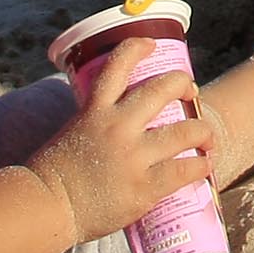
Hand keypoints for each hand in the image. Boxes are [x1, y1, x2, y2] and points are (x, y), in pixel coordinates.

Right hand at [27, 50, 211, 242]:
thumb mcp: (71, 133)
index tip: (151, 44)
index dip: (136, 47)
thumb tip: (113, 123)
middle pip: (162, 89)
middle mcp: (117, 127)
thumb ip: (94, 124)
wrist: (44, 208)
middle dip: (184, 84)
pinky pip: (184, 170)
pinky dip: (200, 166)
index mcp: (94, 111)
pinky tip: (205, 166)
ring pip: (186, 131)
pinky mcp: (143, 186)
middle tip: (191, 92)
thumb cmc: (52, 175)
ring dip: (204, 132)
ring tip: (208, 139)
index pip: (116, 66)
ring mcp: (133, 156)